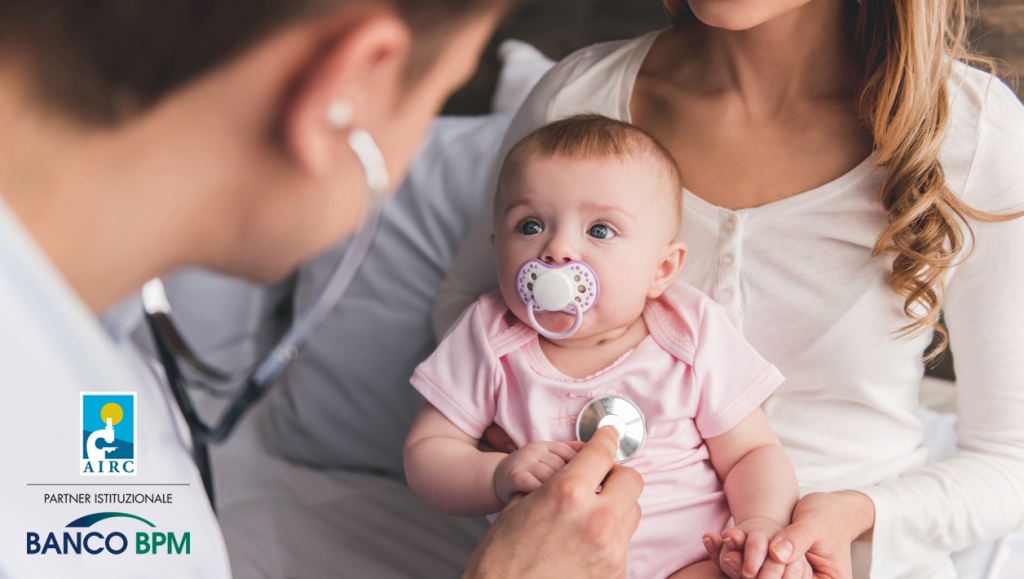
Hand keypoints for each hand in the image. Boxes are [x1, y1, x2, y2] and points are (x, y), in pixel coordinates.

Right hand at [463, 426, 643, 578]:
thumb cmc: (501, 559)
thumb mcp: (519, 507)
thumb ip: (552, 484)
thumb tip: (572, 471)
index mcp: (567, 493)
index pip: (602, 452)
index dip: (606, 438)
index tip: (609, 435)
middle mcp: (595, 519)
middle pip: (631, 480)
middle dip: (617, 476)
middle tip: (601, 480)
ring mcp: (609, 550)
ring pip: (631, 512)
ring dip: (616, 507)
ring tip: (591, 515)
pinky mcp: (615, 573)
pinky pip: (622, 543)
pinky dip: (609, 537)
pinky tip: (586, 543)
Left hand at [705, 492, 873, 578]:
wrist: (829, 509)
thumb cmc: (827, 516)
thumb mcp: (814, 525)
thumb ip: (797, 540)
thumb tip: (777, 554)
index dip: (770, 578)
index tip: (748, 571)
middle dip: (754, 575)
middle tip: (728, 559)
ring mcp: (791, 578)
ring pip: (763, 577)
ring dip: (742, 568)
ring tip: (724, 554)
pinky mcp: (778, 571)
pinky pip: (759, 569)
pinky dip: (742, 559)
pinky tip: (724, 549)